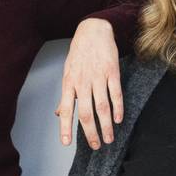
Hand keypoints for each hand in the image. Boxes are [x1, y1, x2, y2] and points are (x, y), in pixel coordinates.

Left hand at [57, 18, 122, 149]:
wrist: (93, 30)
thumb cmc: (79, 53)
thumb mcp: (67, 72)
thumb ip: (65, 95)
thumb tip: (58, 113)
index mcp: (69, 83)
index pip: (66, 109)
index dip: (65, 127)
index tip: (66, 143)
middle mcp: (82, 82)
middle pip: (85, 112)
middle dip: (90, 132)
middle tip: (95, 145)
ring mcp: (98, 77)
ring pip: (102, 106)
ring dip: (105, 125)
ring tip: (108, 138)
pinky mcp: (112, 72)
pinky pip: (115, 93)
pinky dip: (118, 108)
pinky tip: (118, 119)